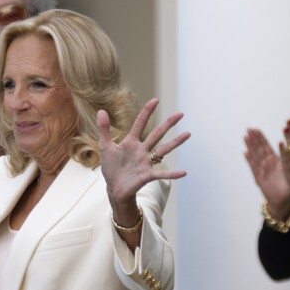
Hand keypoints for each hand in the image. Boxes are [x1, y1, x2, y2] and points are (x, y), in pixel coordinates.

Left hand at [99, 97, 188, 216]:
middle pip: (157, 134)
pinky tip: (184, 173)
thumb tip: (101, 111)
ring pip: (164, 150)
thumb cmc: (111, 169)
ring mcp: (146, 162)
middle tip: (180, 114)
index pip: (140, 123)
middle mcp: (142, 150)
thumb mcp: (105, 147)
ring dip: (176, 143)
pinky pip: (162, 174)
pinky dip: (173, 174)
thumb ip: (104, 130)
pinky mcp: (147, 175)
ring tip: (188, 134)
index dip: (147, 111)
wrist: (114, 189)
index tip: (156, 100)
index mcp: (131, 142)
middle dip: (168, 124)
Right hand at [243, 128, 289, 217]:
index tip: (256, 129)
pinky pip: (255, 169)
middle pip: (259, 150)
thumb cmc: (286, 185)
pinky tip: (246, 153)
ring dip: (250, 147)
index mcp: (273, 161)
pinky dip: (250, 161)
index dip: (260, 138)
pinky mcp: (260, 179)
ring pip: (255, 157)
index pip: (266, 147)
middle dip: (253, 139)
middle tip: (248, 129)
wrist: (284, 201)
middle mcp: (266, 165)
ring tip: (245, 137)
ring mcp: (262, 172)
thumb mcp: (289, 167)